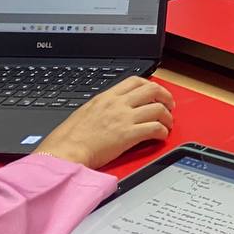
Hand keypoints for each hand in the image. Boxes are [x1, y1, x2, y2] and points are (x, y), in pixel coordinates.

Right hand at [35, 77, 174, 169]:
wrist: (63, 152)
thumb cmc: (67, 138)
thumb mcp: (85, 112)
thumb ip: (102, 107)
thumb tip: (111, 109)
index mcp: (106, 97)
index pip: (135, 81)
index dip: (150, 85)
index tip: (155, 93)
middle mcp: (117, 104)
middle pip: (153, 89)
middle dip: (166, 96)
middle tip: (169, 105)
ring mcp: (124, 118)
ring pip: (158, 108)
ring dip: (167, 117)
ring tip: (167, 124)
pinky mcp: (128, 134)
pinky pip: (155, 128)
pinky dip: (162, 131)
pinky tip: (161, 136)